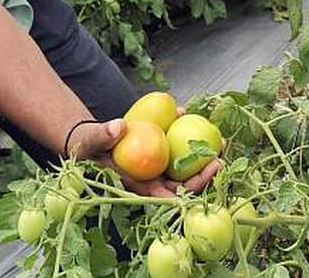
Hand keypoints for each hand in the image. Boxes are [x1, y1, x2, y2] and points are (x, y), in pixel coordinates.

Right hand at [71, 119, 222, 197]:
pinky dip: (184, 132)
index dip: (187, 192)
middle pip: (183, 183)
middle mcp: (151, 178)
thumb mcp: (91, 142)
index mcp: (138, 184)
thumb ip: (103, 136)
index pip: (166, 195)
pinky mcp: (157, 151)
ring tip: (220, 141)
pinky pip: (175, 144)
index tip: (205, 180)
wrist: (88, 140)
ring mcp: (156, 165)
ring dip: (202, 156)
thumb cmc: (87, 147)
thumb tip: (119, 128)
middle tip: (220, 159)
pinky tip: (188, 114)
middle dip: (204, 175)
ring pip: (184, 165)